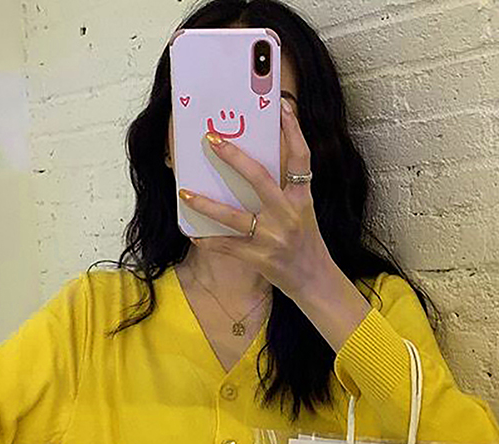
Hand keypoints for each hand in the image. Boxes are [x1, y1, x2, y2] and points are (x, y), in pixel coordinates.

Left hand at [178, 98, 334, 300]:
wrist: (313, 280)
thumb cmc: (305, 243)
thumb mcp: (302, 211)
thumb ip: (285, 189)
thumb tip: (254, 165)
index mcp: (301, 199)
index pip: (301, 158)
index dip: (294, 131)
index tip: (282, 107)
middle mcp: (288, 215)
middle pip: (260, 179)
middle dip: (234, 158)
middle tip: (212, 140)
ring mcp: (273, 238)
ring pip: (234, 216)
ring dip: (206, 205)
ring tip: (185, 193)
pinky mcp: (260, 258)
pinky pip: (227, 246)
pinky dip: (208, 240)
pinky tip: (193, 233)